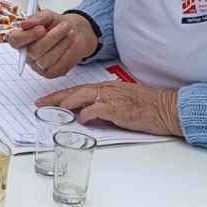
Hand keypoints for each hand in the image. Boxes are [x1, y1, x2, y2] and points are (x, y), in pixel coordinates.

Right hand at [8, 11, 97, 78]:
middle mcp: (27, 54)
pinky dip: (67, 53)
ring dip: (61, 44)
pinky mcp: (51, 72)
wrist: (75, 33)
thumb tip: (24, 24)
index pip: (15, 40)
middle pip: (34, 50)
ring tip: (71, 32)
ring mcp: (38, 65)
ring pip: (46, 59)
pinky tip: (71, 44)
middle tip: (65, 26)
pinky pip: (57, 65)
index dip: (27, 35)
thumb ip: (36, 18)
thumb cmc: (56, 25)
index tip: (41, 28)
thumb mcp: (47, 16)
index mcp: (22, 39)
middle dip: (52, 37)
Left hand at [38, 82, 183, 137]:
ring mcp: (113, 98)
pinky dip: (88, 113)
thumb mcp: (122, 101)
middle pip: (75, 91)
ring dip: (66, 103)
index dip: (60, 94)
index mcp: (107, 88)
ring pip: (83, 96)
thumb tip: (86, 114)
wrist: (167, 108)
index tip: (45, 100)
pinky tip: (82, 119)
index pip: (78, 89)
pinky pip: (99, 109)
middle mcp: (107, 90)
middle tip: (39, 104)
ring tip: (54, 110)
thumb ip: (103, 104)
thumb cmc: (147, 105)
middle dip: (55, 98)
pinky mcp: (120, 109)